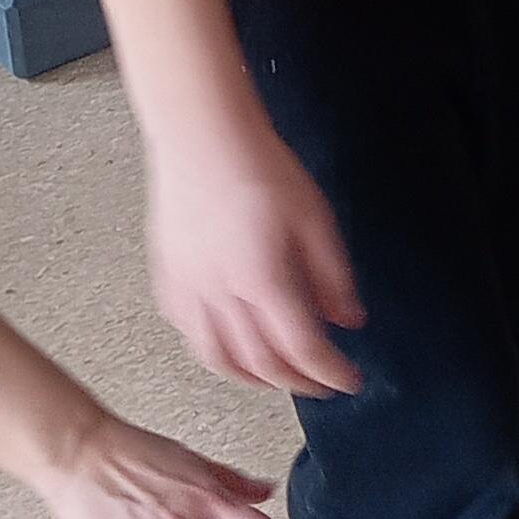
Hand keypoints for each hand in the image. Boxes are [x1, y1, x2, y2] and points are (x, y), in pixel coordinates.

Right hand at [145, 121, 363, 401]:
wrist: (203, 136)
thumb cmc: (260, 166)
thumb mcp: (314, 217)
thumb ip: (333, 276)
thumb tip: (350, 321)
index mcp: (262, 280)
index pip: (302, 348)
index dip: (329, 372)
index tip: (350, 380)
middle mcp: (220, 295)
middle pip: (262, 364)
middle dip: (298, 383)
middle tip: (321, 383)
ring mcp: (188, 291)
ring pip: (218, 359)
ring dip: (253, 379)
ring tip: (278, 378)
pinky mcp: (168, 280)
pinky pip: (189, 334)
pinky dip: (215, 352)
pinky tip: (232, 345)